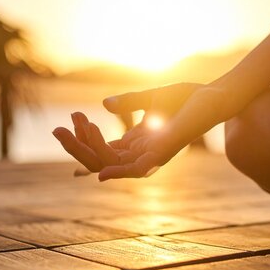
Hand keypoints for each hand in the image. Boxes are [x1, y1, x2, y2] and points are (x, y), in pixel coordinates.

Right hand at [53, 83, 202, 179]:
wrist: (214, 96)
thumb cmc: (187, 98)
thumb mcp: (151, 98)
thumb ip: (129, 102)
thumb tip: (104, 105)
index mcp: (139, 141)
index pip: (104, 151)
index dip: (81, 147)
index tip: (59, 135)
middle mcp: (143, 151)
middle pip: (102, 159)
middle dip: (77, 147)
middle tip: (55, 129)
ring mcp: (153, 154)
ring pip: (113, 164)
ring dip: (90, 151)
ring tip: (71, 131)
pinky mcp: (165, 151)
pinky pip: (137, 169)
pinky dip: (117, 172)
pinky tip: (100, 173)